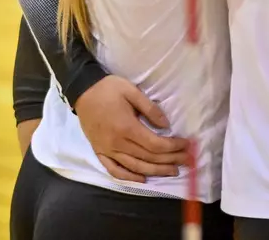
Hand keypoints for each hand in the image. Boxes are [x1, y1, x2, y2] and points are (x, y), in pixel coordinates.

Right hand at [73, 75, 189, 180]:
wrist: (82, 91)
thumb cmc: (108, 88)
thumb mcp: (131, 91)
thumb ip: (150, 109)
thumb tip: (166, 125)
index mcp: (127, 127)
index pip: (155, 144)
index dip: (173, 147)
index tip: (186, 145)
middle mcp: (117, 143)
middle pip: (148, 158)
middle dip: (170, 160)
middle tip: (187, 160)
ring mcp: (107, 150)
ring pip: (135, 167)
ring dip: (156, 171)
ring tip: (172, 171)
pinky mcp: (99, 152)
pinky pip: (115, 170)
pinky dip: (129, 177)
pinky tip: (142, 180)